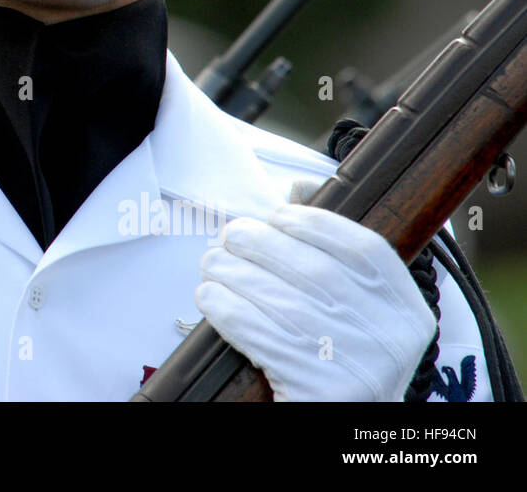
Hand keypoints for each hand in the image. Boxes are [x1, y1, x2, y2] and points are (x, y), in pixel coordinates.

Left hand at [195, 201, 435, 400]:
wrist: (347, 426)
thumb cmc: (339, 355)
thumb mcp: (357, 309)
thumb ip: (332, 252)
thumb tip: (295, 189)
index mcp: (405, 309)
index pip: (365, 250)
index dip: (316, 223)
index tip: (278, 214)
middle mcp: (389, 336)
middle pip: (314, 271)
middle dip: (261, 244)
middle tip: (231, 236)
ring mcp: (358, 365)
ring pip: (281, 300)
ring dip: (234, 274)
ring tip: (212, 265)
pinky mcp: (321, 389)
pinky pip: (260, 334)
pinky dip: (227, 309)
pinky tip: (210, 298)